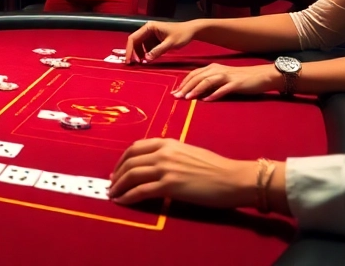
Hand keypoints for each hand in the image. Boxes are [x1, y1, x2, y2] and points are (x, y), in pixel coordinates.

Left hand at [109, 138, 258, 208]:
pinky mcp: (170, 185)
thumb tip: (154, 166)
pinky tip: (122, 202)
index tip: (117, 170)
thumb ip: (170, 156)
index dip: (122, 160)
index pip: (135, 148)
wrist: (233, 178)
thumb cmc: (216, 168)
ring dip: (119, 186)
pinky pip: (141, 191)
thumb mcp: (188, 153)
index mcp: (167, 142)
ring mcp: (166, 168)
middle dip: (117, 174)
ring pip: (132, 176)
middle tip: (111, 185)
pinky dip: (128, 196)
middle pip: (130, 162)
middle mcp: (163, 152)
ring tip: (113, 195)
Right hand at [125, 21, 195, 62]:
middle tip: (135, 64)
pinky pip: (147, 47)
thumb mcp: (170, 43)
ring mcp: (151, 34)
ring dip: (140, 54)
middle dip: (134, 53)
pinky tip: (149, 60)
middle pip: (135, 42)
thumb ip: (158, 51)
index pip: (133, 38)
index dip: (129, 50)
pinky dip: (146, 54)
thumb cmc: (182, 34)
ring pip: (140, 46)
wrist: (191, 31)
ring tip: (143, 63)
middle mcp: (148, 29)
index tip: (129, 61)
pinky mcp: (154, 39)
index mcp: (149, 27)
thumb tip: (146, 60)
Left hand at [173, 63, 281, 100]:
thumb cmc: (241, 78)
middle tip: (176, 97)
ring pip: (207, 81)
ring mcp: (227, 76)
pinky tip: (207, 100)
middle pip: (197, 77)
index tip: (174, 92)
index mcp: (213, 68)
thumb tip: (196, 92)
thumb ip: (210, 82)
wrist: (261, 76)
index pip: (194, 74)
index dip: (183, 83)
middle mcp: (218, 70)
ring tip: (187, 98)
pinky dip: (214, 94)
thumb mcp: (223, 78)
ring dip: (196, 90)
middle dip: (185, 87)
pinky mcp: (236, 84)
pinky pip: (223, 89)